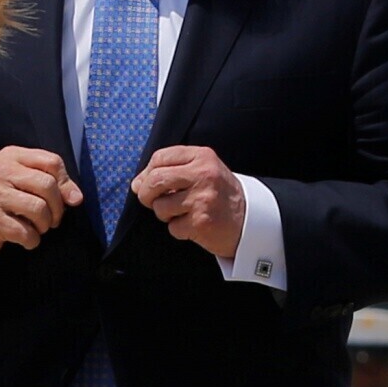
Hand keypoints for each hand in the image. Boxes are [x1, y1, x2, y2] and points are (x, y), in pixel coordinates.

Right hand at [0, 147, 83, 259]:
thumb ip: (52, 184)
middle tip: (52, 220)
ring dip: (44, 225)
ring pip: (39, 209)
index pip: (52, 162)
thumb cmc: (2, 202)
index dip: (66, 184)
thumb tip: (76, 198)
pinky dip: (31, 240)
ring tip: (37, 228)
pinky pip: (25, 232)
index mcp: (11, 157)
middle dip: (57, 209)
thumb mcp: (24, 184)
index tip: (67, 200)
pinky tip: (25, 239)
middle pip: (48, 185)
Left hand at [130, 145, 245, 256]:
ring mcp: (202, 199)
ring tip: (183, 213)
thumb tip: (136, 184)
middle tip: (150, 201)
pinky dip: (178, 230)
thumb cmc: (219, 194)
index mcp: (203, 156)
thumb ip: (171, 171)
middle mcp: (203, 174)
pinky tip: (194, 225)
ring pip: (160, 207)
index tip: (146, 184)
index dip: (147, 173)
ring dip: (165, 215)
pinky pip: (172, 228)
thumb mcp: (202, 171)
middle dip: (146, 194)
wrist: (251, 219)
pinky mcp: (201, 222)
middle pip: (155, 180)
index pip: (160, 157)